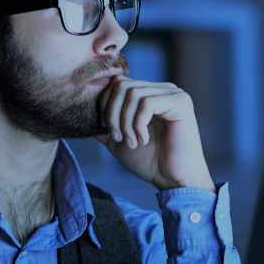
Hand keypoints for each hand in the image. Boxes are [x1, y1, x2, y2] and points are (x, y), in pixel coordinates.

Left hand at [96, 76, 214, 192]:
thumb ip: (104, 125)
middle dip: (113, 114)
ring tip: (132, 142)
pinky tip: (144, 139)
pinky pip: (147, 103)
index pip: (117, 84)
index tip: (109, 133)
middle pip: (122, 85)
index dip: (105, 106)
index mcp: (149, 93)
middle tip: (118, 138)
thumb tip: (83, 114)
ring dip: (126, 122)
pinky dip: (139, 124)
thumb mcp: (119, 140)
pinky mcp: (181, 102)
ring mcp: (173, 93)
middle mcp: (162, 89)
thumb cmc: (149, 161)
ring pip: (133, 94)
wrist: (173, 180)